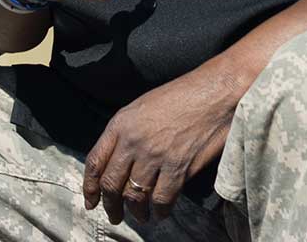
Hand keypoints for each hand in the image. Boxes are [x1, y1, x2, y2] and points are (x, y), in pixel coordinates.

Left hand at [81, 65, 241, 225]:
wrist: (217, 90)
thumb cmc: (184, 95)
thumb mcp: (144, 105)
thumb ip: (126, 131)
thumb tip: (118, 162)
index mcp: (121, 123)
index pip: (95, 162)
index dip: (90, 187)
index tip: (91, 201)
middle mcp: (133, 140)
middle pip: (111, 184)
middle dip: (110, 206)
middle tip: (114, 216)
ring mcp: (155, 155)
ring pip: (134, 196)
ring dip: (136, 212)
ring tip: (141, 216)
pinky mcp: (178, 167)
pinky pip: (161, 199)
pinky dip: (159, 210)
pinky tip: (161, 211)